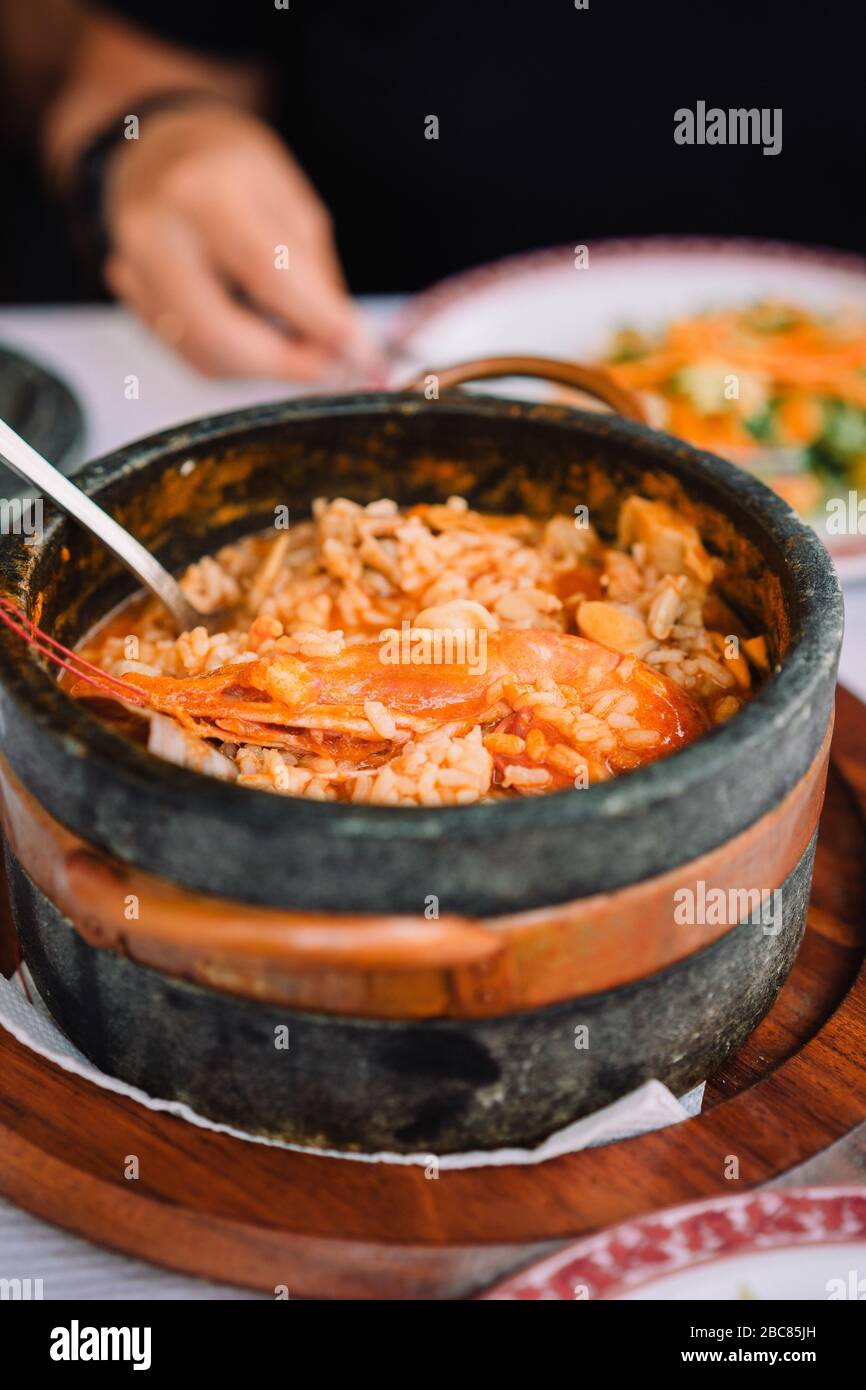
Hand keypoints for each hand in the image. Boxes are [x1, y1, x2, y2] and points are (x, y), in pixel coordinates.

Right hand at [102, 102, 381, 380]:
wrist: (158, 150)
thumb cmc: (232, 170)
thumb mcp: (292, 203)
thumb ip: (316, 279)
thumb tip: (346, 347)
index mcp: (203, 189)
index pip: (266, 274)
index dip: (317, 323)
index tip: (359, 352)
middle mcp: (156, 231)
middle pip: (220, 331)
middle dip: (285, 363)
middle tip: (331, 368)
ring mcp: (132, 267)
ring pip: (204, 355)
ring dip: (263, 364)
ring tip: (297, 343)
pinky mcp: (130, 298)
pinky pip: (190, 353)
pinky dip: (235, 358)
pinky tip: (255, 332)